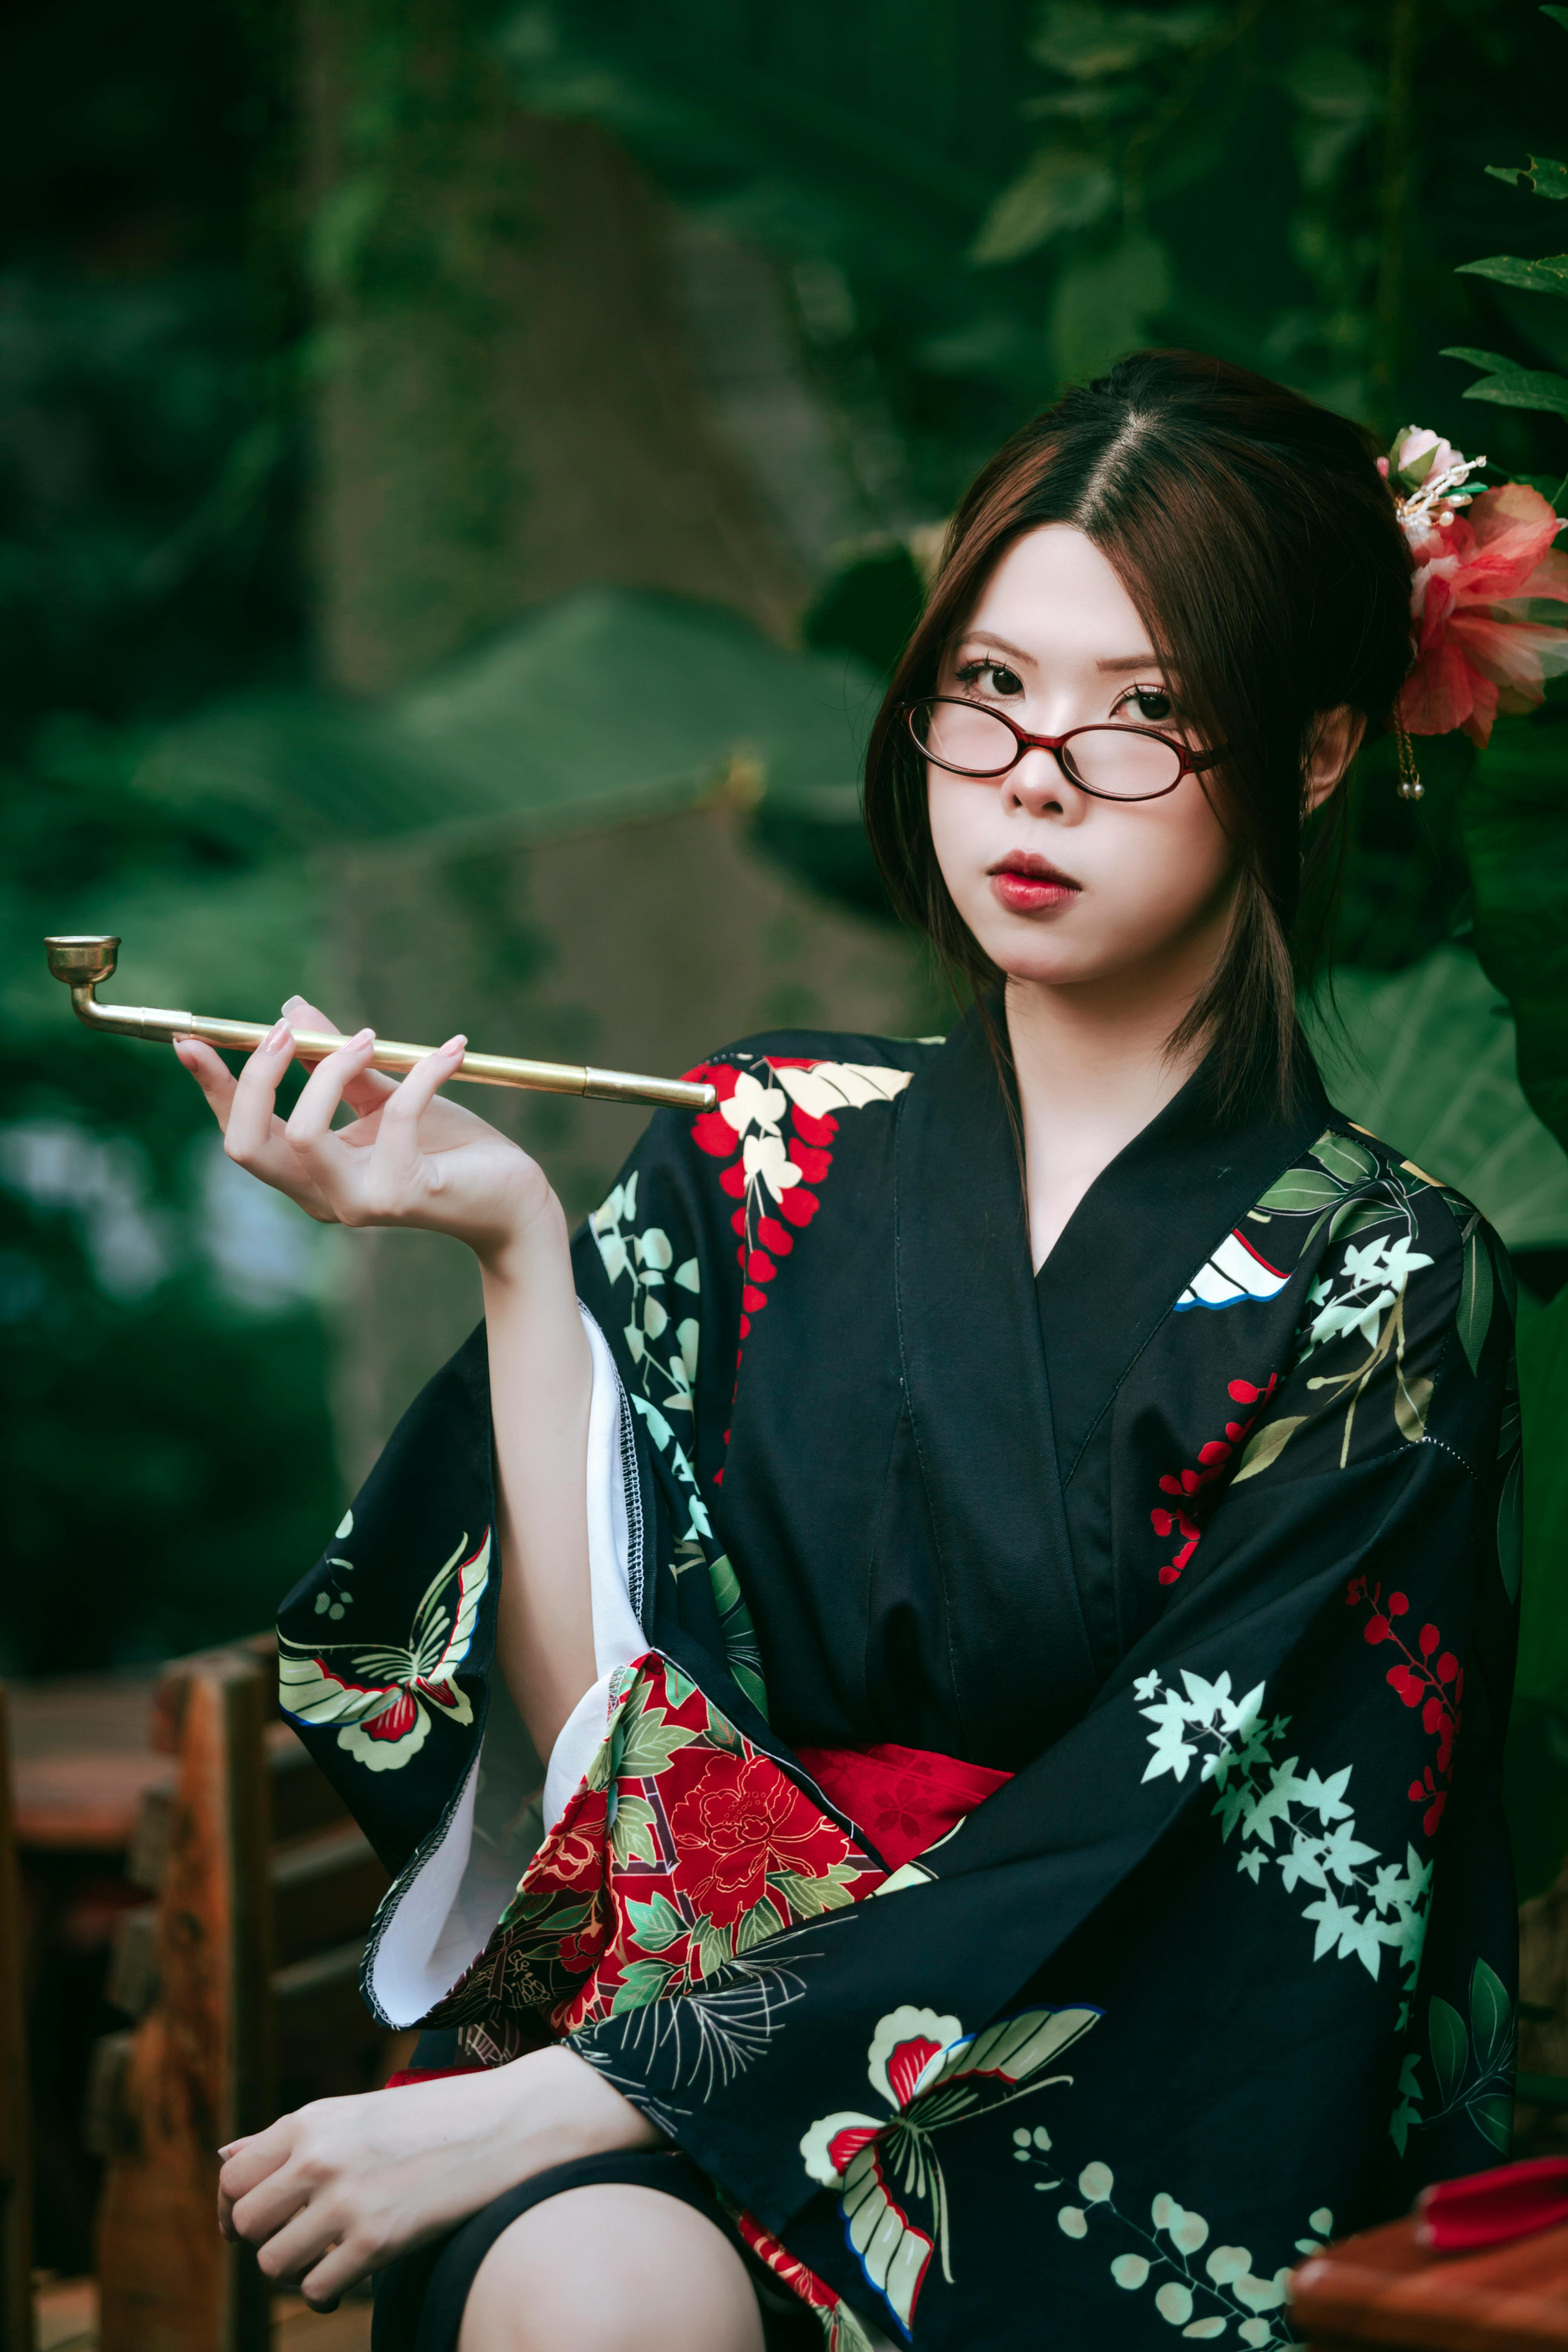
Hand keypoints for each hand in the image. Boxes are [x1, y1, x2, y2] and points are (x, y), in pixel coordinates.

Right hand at [175, 994, 553, 1264]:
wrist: (513, 1196)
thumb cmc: (448, 1147)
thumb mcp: (384, 1096)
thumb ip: (336, 1063)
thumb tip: (291, 1010)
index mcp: (309, 1174)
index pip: (241, 1135)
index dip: (213, 1089)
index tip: (191, 1040)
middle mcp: (323, 1196)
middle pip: (249, 1144)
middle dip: (256, 1077)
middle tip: (287, 1029)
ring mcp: (360, 1201)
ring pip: (305, 1134)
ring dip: (332, 1070)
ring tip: (372, 1036)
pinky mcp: (404, 1193)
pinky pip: (397, 1117)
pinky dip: (423, 1072)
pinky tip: (453, 1050)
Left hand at [217, 2046, 658, 2307]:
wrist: (505, 2124)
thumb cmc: (431, 2117)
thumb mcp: (353, 2111)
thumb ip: (288, 2137)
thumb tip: (223, 2155)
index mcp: (310, 2121)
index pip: (232, 2177)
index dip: (230, 2209)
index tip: (244, 2227)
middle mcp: (318, 2158)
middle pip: (245, 2224)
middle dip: (264, 2240)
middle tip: (299, 2240)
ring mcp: (345, 2200)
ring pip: (273, 2263)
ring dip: (295, 2269)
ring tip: (326, 2257)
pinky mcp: (375, 2240)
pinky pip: (315, 2289)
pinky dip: (326, 2292)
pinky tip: (348, 2276)